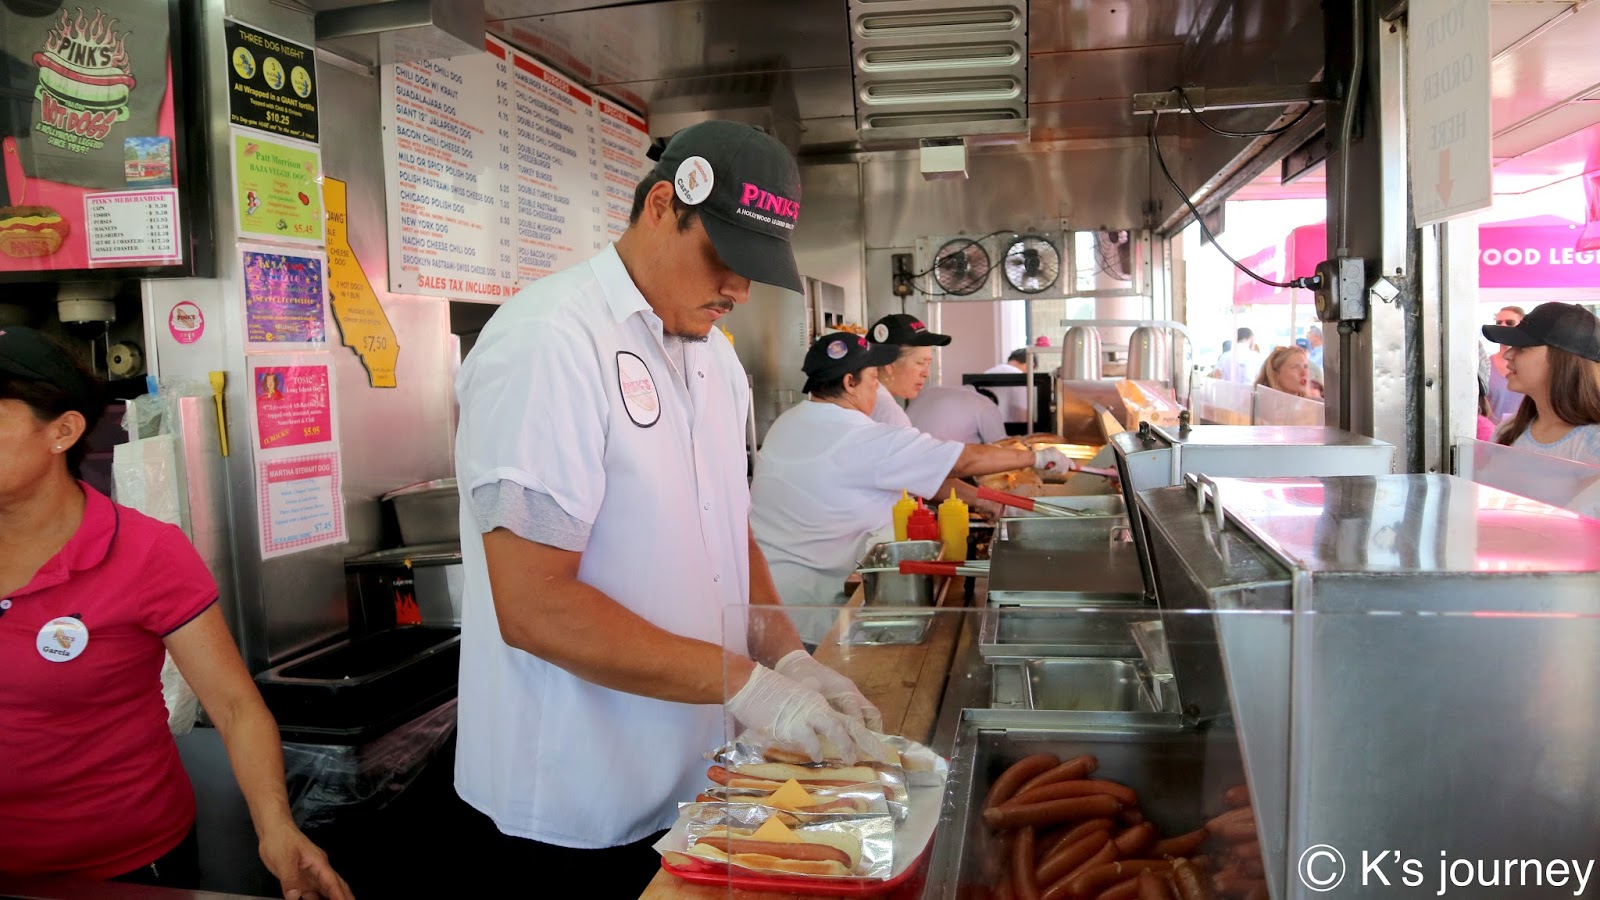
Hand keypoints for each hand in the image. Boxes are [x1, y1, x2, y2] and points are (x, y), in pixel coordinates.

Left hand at [258, 822, 352, 899]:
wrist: (273, 830)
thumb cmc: (281, 839)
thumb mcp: (284, 859)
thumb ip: (290, 878)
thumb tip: (294, 897)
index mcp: (318, 863)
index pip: (332, 882)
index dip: (339, 894)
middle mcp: (317, 870)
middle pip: (335, 885)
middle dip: (344, 896)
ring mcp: (310, 875)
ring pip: (325, 890)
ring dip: (331, 898)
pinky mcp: (300, 878)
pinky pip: (312, 892)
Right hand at [726, 664, 887, 764]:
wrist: (751, 685)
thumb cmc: (767, 697)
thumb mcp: (793, 706)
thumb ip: (805, 726)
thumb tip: (812, 749)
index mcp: (819, 705)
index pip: (848, 720)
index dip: (864, 735)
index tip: (876, 748)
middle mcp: (818, 708)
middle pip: (850, 724)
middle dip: (867, 741)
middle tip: (882, 756)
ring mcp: (807, 714)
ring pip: (836, 728)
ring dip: (846, 745)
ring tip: (852, 760)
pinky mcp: (792, 722)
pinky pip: (810, 738)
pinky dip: (815, 748)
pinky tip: (818, 756)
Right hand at [1033, 447, 1077, 473]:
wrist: (1031, 458)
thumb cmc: (1037, 462)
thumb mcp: (1048, 464)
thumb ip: (1056, 465)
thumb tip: (1064, 470)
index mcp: (1054, 451)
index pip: (1065, 457)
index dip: (1070, 463)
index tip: (1075, 468)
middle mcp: (1056, 450)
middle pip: (1066, 460)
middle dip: (1065, 468)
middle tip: (1062, 472)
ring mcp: (1056, 452)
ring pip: (1064, 464)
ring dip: (1058, 469)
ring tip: (1051, 470)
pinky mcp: (1055, 456)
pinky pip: (1060, 465)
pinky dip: (1056, 469)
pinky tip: (1050, 468)